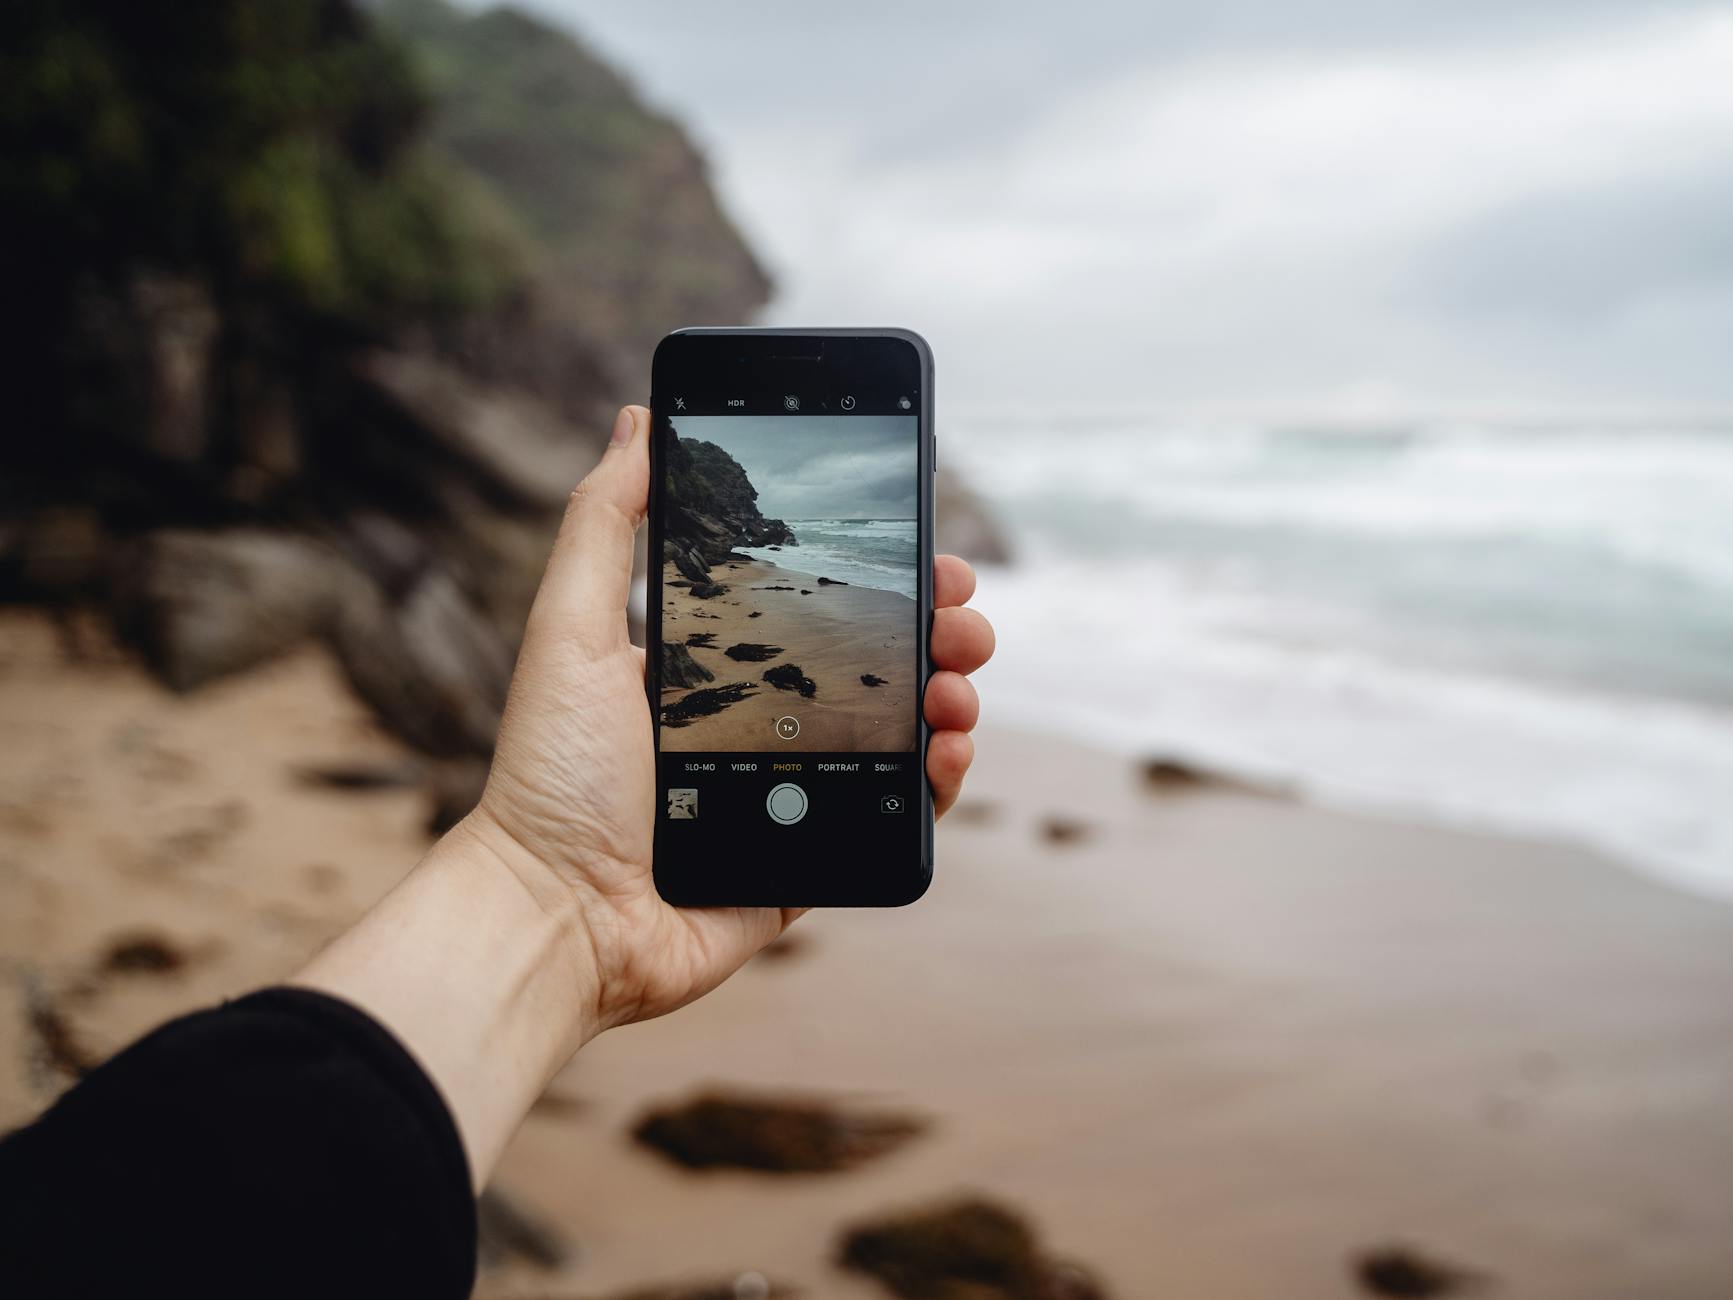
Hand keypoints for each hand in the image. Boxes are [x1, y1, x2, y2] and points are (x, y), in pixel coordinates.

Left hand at [467, 405, 995, 1031]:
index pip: (813, 604)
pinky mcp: (810, 860)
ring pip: (896, 735)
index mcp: (710, 669)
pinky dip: (937, 783)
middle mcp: (756, 726)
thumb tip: (635, 419)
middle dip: (932, 630)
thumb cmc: (552, 774)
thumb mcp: (570, 629)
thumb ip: (604, 524)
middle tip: (961, 615)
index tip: (920, 549)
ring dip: (949, 697)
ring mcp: (789, 794)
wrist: (555, 915)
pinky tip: (948, 751)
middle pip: (871, 664)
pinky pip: (892, 817)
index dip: (874, 576)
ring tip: (960, 683)